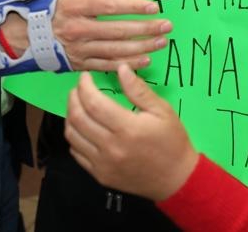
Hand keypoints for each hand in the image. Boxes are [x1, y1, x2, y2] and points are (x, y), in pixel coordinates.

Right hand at [2, 0, 170, 69]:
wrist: (19, 35)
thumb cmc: (41, 5)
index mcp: (74, 7)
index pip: (109, 6)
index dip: (133, 6)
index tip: (153, 6)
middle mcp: (78, 29)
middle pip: (118, 31)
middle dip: (145, 29)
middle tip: (167, 26)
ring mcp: (80, 49)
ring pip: (116, 51)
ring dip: (142, 47)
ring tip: (161, 42)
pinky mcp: (79, 63)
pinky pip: (107, 66)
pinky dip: (127, 65)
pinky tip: (145, 60)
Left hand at [66, 64, 198, 200]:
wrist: (176, 179)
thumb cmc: (172, 141)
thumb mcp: (162, 111)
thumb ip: (138, 90)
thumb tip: (121, 68)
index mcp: (128, 129)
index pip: (93, 103)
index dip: (84, 86)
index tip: (85, 77)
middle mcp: (111, 148)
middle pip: (78, 118)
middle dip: (73, 98)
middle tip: (78, 89)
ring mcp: (103, 164)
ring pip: (72, 136)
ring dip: (70, 116)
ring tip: (78, 105)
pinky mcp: (100, 176)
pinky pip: (77, 153)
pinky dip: (75, 137)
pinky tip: (83, 127)